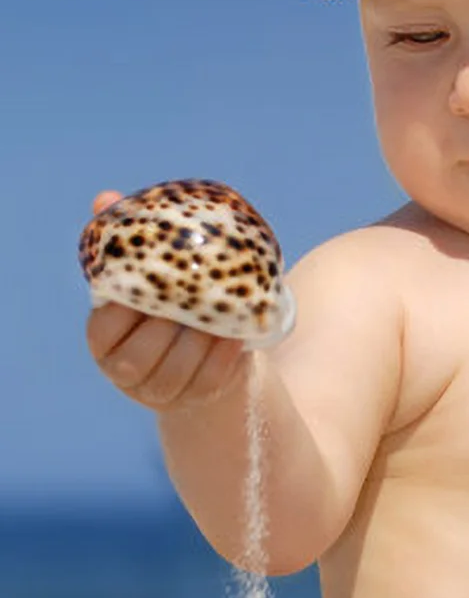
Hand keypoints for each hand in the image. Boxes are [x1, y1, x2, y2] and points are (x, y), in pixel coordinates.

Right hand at [84, 190, 249, 412]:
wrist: (205, 347)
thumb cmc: (168, 301)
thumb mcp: (148, 275)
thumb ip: (126, 243)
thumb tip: (105, 199)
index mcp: (104, 340)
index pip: (105, 328)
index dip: (127, 310)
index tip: (153, 285)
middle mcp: (125, 371)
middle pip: (140, 356)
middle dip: (167, 329)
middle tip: (191, 299)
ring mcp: (160, 392)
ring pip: (176, 373)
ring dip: (200, 344)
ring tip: (219, 316)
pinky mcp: (196, 399)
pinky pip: (209, 383)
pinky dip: (224, 359)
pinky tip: (236, 337)